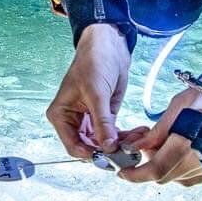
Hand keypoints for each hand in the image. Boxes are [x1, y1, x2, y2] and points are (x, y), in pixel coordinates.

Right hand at [47, 24, 131, 157]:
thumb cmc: (93, 62)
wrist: (109, 45)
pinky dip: (127, 136)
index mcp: (61, 116)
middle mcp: (73, 121)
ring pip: (105, 143)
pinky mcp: (105, 117)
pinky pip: (114, 134)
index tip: (110, 155)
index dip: (91, 154)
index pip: (73, 146)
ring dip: (122, 143)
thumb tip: (107, 146)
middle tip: (130, 149)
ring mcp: (90, 120)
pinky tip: (140, 132)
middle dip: (110, 150)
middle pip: (90, 148)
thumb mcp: (96, 93)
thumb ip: (101, 121)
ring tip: (140, 138)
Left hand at [119, 54, 201, 186]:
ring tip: (160, 144)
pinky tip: (176, 150)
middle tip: (141, 146)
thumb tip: (138, 147)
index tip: (122, 172)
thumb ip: (158, 131)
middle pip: (165, 176)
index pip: (155, 170)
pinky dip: (179, 168)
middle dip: (147, 165)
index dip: (135, 174)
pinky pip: (193, 176)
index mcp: (189, 144)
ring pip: (177, 178)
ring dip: (163, 166)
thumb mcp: (179, 104)